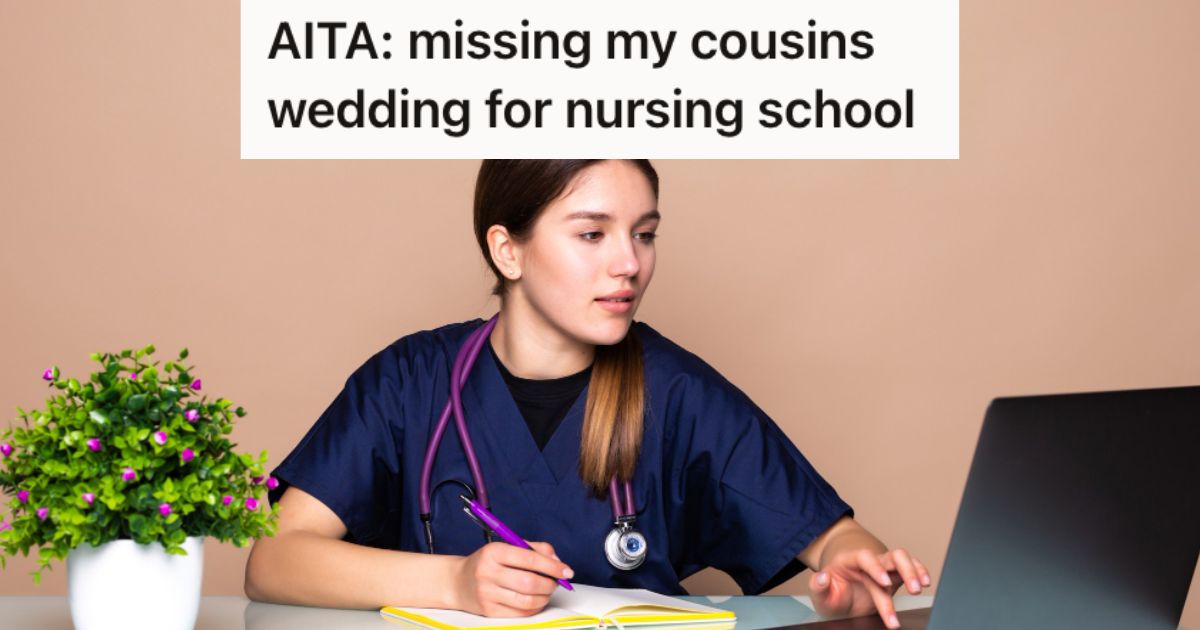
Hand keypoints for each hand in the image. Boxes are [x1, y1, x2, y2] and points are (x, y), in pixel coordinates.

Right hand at [452, 541, 574, 616]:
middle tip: (557, 582)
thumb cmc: (488, 563)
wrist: (457, 582)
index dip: (552, 566)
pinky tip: (535, 599)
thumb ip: (535, 549)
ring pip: (527, 600)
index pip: (529, 559)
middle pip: (530, 582)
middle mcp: (487, 573)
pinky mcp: (489, 611)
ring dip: (545, 597)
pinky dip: (535, 607)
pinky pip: (521, 613)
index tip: (567, 571)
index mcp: (493, 552)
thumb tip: (557, 561)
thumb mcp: (507, 547)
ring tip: (546, 590)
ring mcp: (487, 594)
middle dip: (550, 583)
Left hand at [808, 548, 931, 628]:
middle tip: (913, 589)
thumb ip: (818, 586)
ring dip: (915, 572)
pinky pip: (911, 569)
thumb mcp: (819, 594)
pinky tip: (925, 583)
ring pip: (904, 560)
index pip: (866, 558)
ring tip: (920, 588)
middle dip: (905, 570)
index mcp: (850, 561)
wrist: (840, 598)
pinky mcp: (894, 578)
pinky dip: (920, 573)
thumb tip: (822, 577)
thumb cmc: (831, 594)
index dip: (876, 568)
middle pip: (892, 555)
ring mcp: (884, 569)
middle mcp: (870, 562)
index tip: (883, 583)